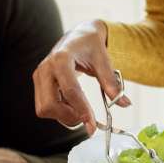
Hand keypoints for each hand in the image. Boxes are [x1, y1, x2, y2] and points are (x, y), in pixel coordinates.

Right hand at [31, 19, 128, 133]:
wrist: (77, 36)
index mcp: (61, 59)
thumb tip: (125, 103)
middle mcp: (45, 68)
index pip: (70, 90)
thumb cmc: (90, 45)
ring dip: (63, 116)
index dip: (81, 110)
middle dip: (69, 116)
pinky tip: (72, 104)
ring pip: (44, 109)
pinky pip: (45, 107)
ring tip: (80, 109)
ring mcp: (39, 77)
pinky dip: (59, 112)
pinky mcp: (39, 84)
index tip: (92, 126)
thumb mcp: (103, 59)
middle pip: (50, 105)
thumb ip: (111, 81)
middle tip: (87, 118)